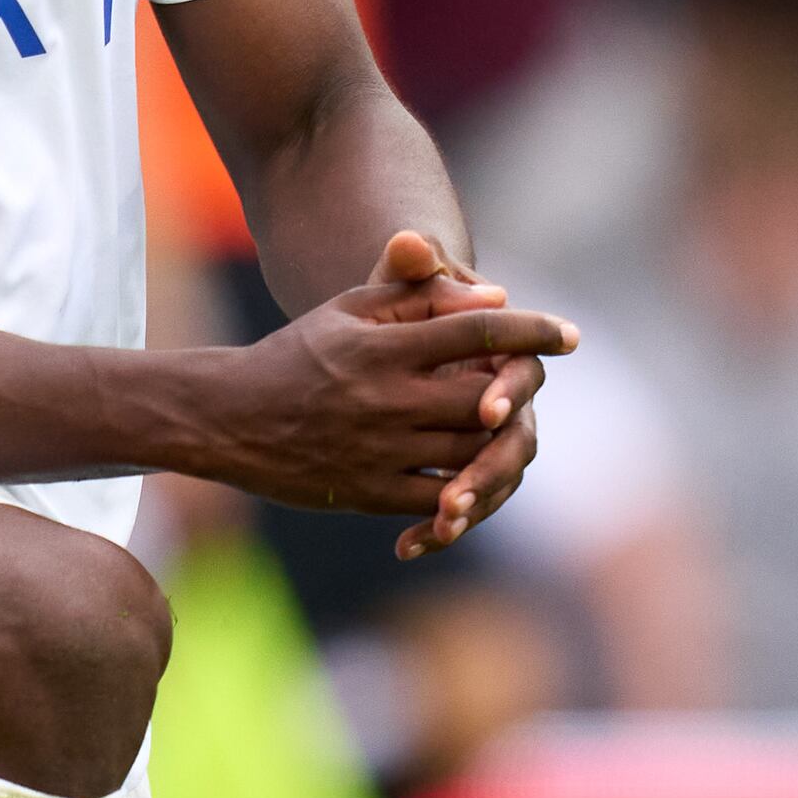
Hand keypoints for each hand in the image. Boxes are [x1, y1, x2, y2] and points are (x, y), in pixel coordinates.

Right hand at [213, 230, 571, 550]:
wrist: (228, 417)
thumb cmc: (300, 353)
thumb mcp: (350, 310)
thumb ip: (419, 297)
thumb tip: (494, 296)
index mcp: (384, 346)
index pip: (476, 331)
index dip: (530, 331)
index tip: (569, 336)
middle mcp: (386, 398)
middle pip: (485, 398)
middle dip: (519, 393)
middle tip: (533, 387)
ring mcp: (380, 450)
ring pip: (472, 452)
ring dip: (501, 442)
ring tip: (510, 428)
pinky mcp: (370, 492)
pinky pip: (439, 501)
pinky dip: (467, 493)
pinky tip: (477, 475)